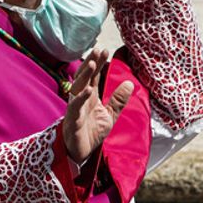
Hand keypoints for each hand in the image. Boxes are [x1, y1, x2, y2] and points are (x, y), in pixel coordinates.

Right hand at [62, 47, 133, 163]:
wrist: (80, 153)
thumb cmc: (91, 133)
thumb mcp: (110, 115)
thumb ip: (118, 100)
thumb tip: (130, 83)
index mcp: (89, 97)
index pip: (93, 76)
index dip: (98, 63)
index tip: (104, 50)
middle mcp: (81, 99)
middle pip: (84, 77)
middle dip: (91, 63)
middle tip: (98, 50)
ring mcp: (75, 108)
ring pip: (78, 88)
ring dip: (85, 76)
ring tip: (92, 63)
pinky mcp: (72, 120)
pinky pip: (75, 107)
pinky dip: (81, 98)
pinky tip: (88, 90)